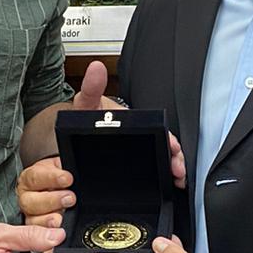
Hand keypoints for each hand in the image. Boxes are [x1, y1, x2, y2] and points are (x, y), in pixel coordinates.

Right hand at [17, 156, 73, 228]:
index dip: (52, 178)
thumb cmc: (58, 178)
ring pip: (33, 220)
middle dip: (52, 200)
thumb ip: (62, 168)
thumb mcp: (60, 167)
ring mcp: (30, 215)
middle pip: (32, 202)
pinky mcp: (36, 229)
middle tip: (69, 198)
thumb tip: (70, 172)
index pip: (36, 177)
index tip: (67, 179)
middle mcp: (26, 197)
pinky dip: (47, 233)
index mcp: (30, 179)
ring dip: (48, 220)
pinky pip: (38, 234)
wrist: (58, 188)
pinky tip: (56, 231)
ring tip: (60, 218)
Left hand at [70, 60, 186, 187]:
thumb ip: (91, 88)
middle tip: (177, 168)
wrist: (75, 135)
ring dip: (172, 168)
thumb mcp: (87, 103)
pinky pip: (152, 172)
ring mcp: (137, 151)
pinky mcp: (132, 167)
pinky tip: (171, 185)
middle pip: (164, 147)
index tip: (172, 146)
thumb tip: (96, 68)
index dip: (167, 139)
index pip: (158, 129)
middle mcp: (140, 136)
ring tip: (177, 178)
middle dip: (175, 158)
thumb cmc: (86, 118)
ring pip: (162, 160)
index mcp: (133, 122)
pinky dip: (163, 178)